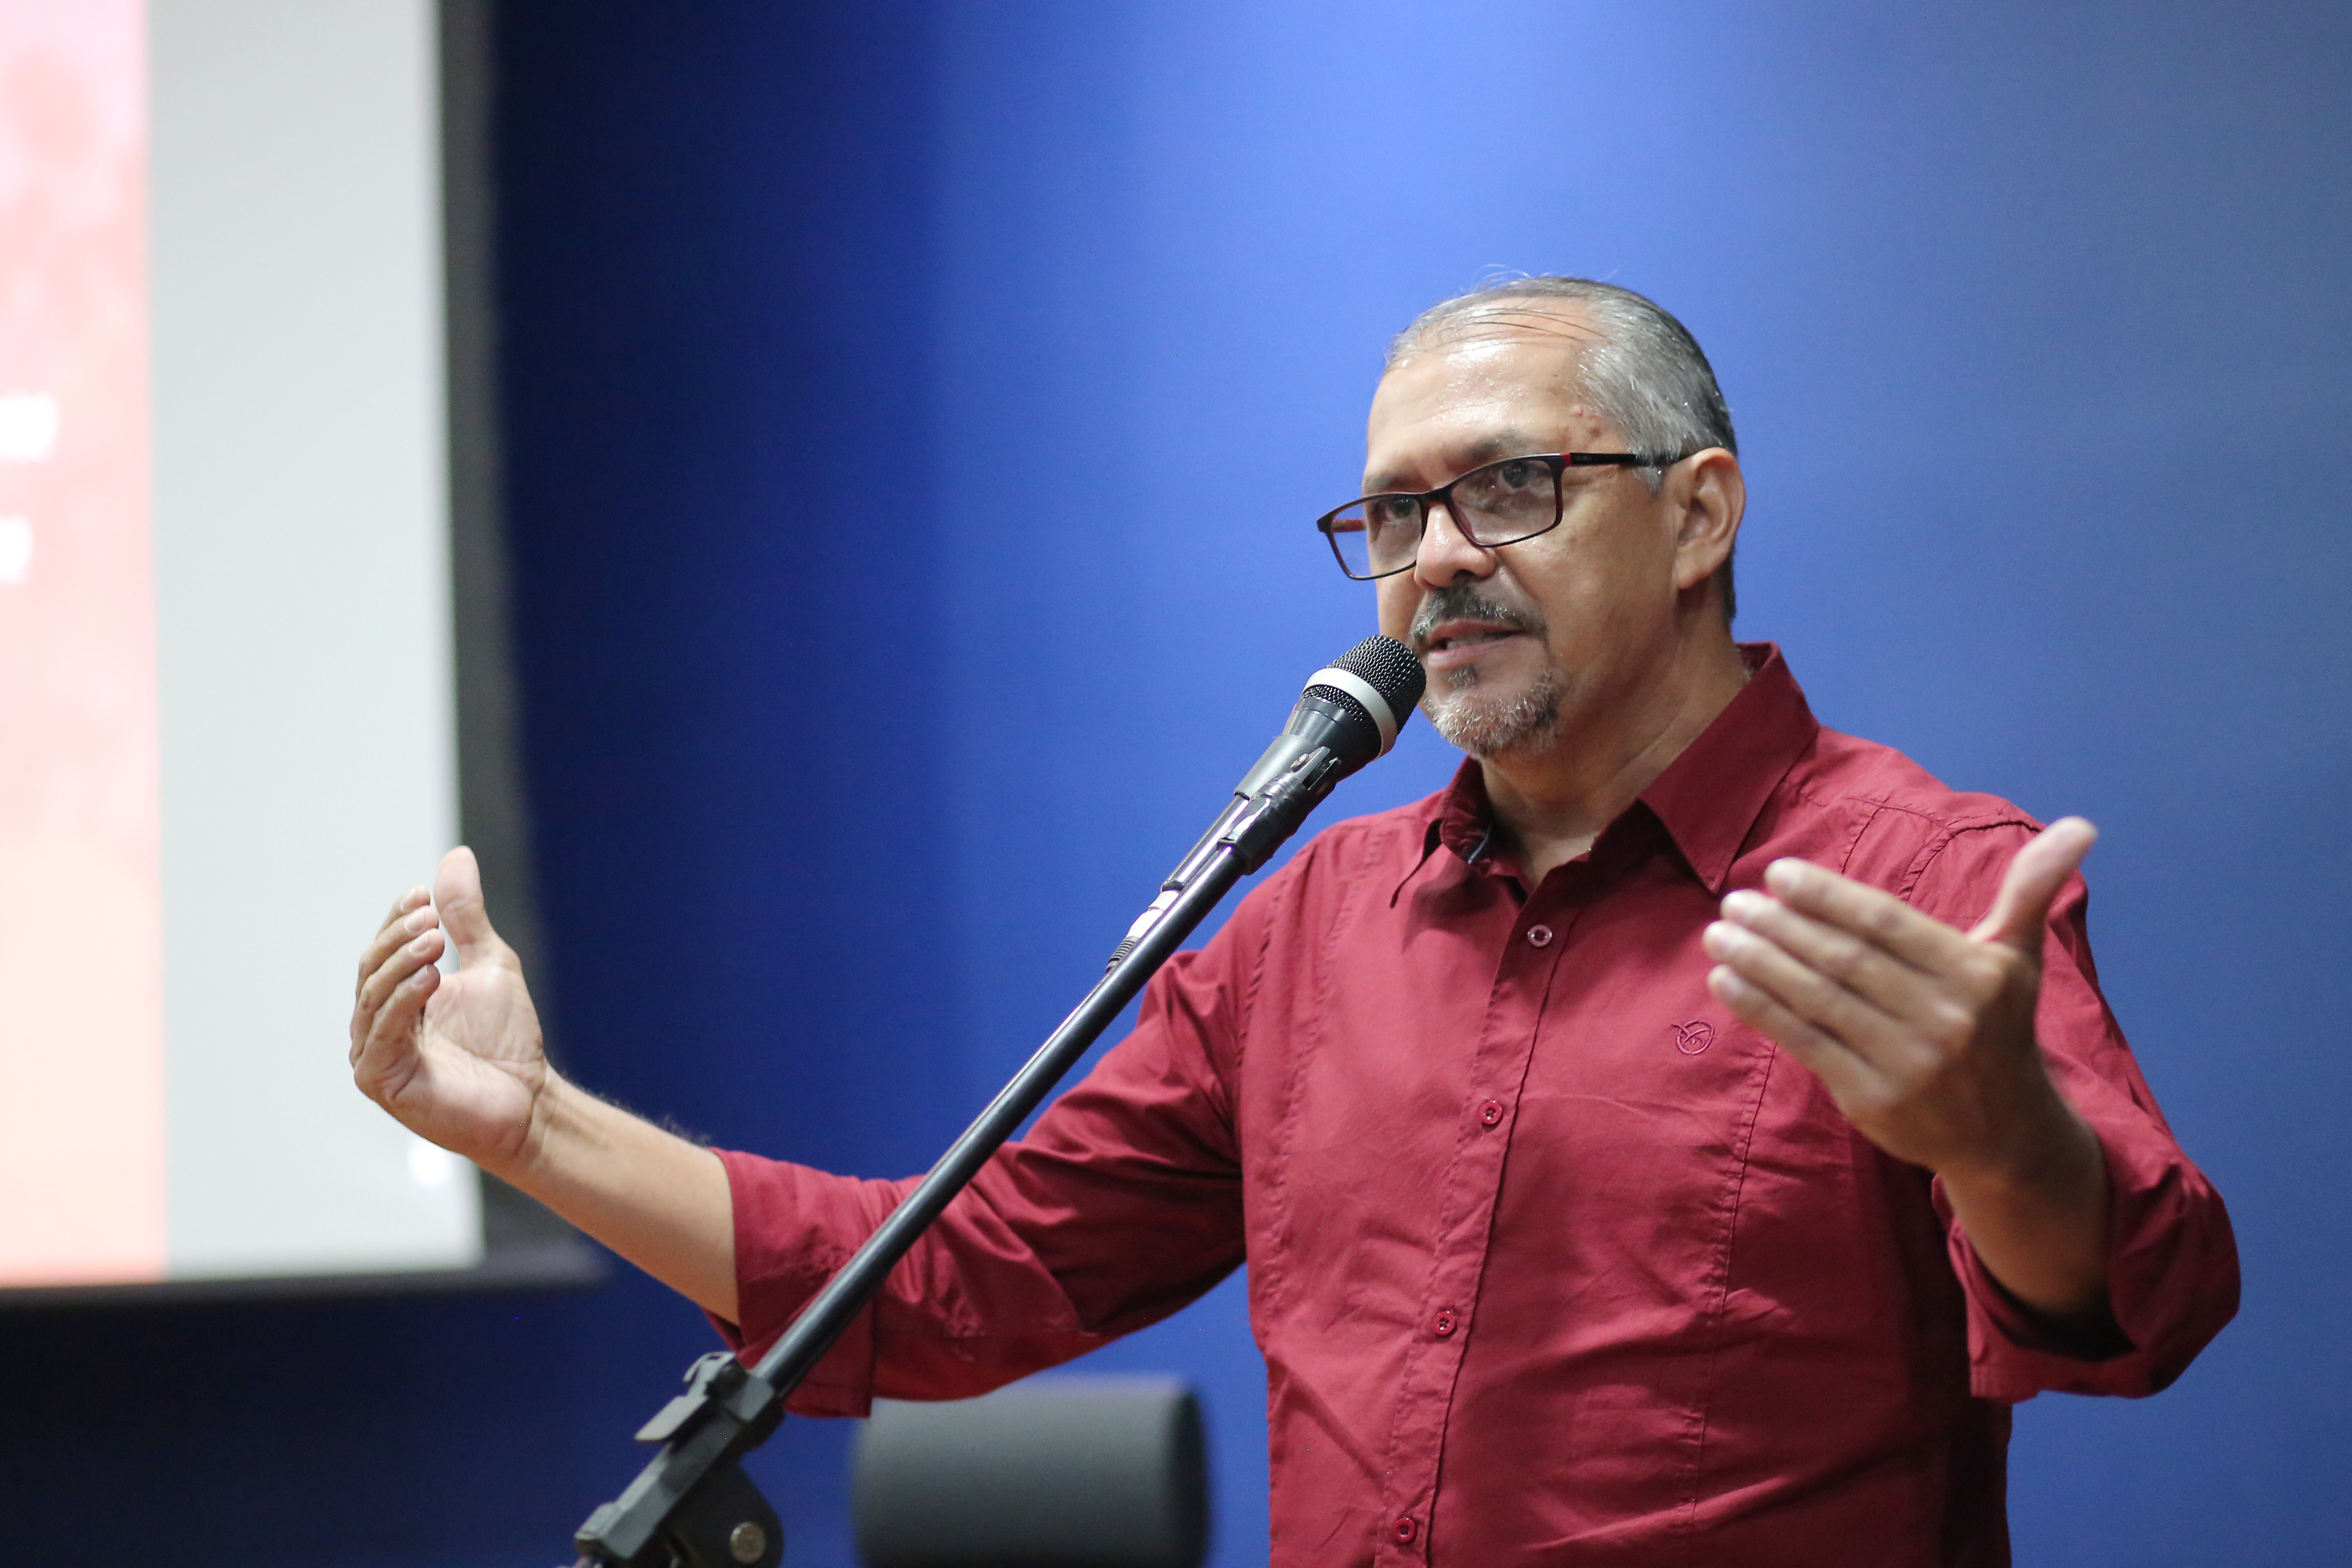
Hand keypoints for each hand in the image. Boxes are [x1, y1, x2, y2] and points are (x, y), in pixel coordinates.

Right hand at [350, 846, 549, 1173]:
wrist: (529, 1099)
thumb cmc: (508, 1039)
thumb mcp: (489, 964)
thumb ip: (467, 917)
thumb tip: (455, 856)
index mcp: (397, 997)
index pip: (384, 950)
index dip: (397, 920)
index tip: (421, 893)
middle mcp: (378, 1024)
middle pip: (372, 969)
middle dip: (398, 939)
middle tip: (429, 918)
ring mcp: (375, 1054)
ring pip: (373, 997)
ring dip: (401, 964)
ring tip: (433, 941)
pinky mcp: (381, 1081)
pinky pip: (382, 1034)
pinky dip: (403, 1003)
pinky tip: (430, 980)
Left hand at [1701, 818, 2110, 1317]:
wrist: (2006, 1133)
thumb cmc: (1998, 1027)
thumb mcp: (2019, 959)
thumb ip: (2031, 891)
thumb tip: (2081, 826)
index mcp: (1976, 976)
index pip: (1885, 924)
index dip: (1828, 896)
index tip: (1777, 873)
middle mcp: (1945, 1020)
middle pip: (1844, 960)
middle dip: (1781, 926)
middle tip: (1734, 900)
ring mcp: (1907, 1064)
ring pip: (1818, 999)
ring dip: (1759, 962)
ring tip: (1718, 932)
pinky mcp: (1872, 1100)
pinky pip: (1804, 1043)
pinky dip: (1760, 1009)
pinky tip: (1726, 979)